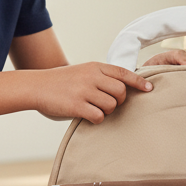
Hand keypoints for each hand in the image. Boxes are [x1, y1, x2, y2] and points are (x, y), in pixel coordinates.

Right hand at [35, 63, 152, 123]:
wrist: (36, 86)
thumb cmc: (61, 82)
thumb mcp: (82, 72)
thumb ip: (100, 77)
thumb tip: (123, 90)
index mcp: (94, 67)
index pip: (123, 72)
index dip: (138, 81)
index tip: (149, 88)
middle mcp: (91, 76)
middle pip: (121, 91)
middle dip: (120, 101)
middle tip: (110, 104)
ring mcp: (84, 90)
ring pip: (111, 105)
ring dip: (107, 111)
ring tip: (95, 109)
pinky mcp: (76, 105)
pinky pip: (99, 116)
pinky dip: (97, 119)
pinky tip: (87, 116)